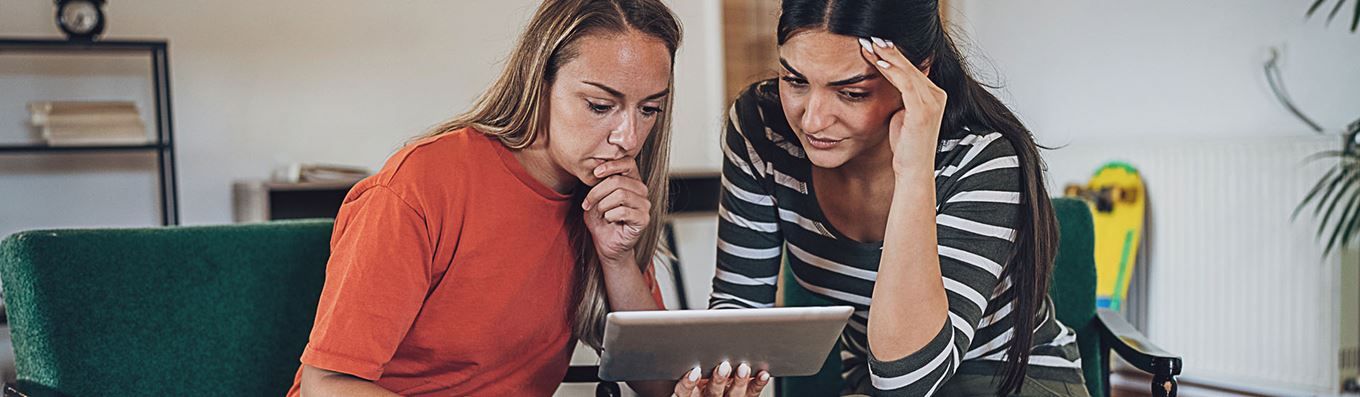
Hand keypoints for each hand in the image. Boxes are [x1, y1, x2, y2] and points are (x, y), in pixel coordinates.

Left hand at [583, 157, 650, 263]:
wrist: (606, 243)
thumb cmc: (601, 219)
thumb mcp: (595, 198)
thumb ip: (597, 183)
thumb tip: (595, 169)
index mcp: (632, 180)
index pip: (628, 162)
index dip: (611, 165)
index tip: (595, 173)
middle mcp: (641, 190)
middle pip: (618, 180)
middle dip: (597, 192)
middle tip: (587, 204)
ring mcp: (645, 205)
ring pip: (620, 195)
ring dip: (603, 205)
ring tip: (601, 213)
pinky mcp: (644, 219)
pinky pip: (624, 211)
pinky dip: (610, 215)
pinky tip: (609, 220)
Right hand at [672, 362, 770, 396]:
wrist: (719, 387)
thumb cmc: (700, 372)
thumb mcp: (689, 368)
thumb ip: (689, 357)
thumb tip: (679, 332)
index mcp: (692, 391)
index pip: (684, 391)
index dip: (688, 383)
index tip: (695, 372)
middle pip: (712, 392)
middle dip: (718, 380)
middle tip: (724, 366)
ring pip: (733, 395)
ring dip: (739, 381)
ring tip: (743, 368)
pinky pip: (752, 394)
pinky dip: (758, 383)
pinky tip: (762, 374)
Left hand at [858, 37, 946, 173]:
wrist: (912, 170)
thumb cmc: (905, 147)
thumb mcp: (901, 116)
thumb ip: (900, 98)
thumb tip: (886, 82)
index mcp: (933, 95)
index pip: (911, 70)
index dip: (892, 56)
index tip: (873, 45)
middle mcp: (937, 95)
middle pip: (910, 66)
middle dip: (888, 51)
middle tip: (869, 38)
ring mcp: (933, 102)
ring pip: (907, 71)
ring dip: (886, 56)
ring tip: (869, 45)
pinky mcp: (923, 110)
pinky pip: (906, 83)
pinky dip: (891, 71)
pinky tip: (878, 62)